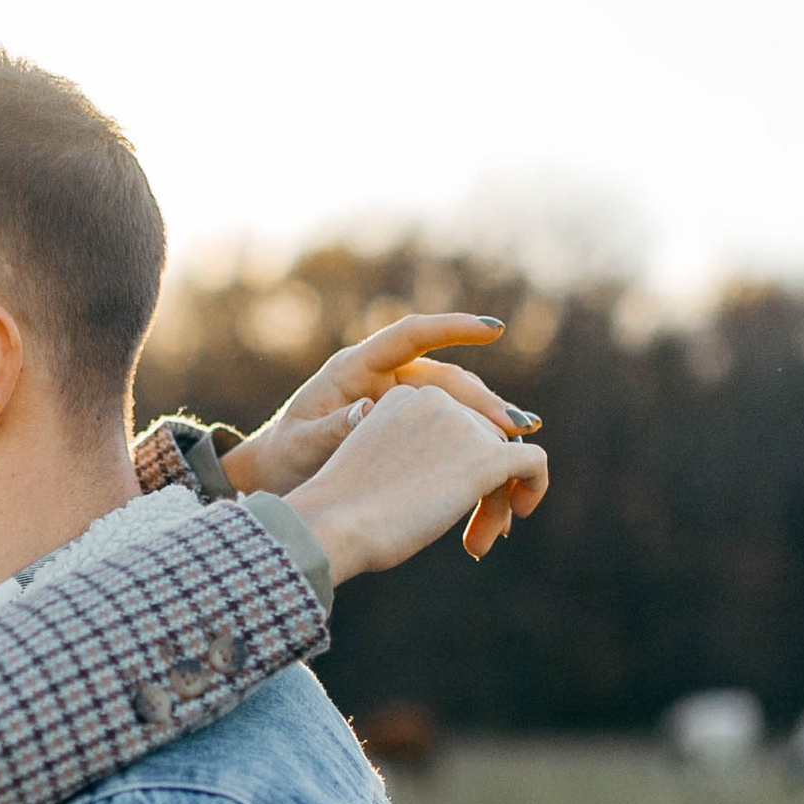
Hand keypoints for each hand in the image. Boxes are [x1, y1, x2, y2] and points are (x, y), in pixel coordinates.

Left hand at [219, 312, 538, 498]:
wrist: (280, 475)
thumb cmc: (286, 457)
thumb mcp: (302, 446)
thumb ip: (332, 430)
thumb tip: (366, 411)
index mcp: (355, 368)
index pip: (410, 335)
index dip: (451, 328)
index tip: (493, 330)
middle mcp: (385, 378)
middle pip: (445, 379)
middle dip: (484, 400)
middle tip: (518, 426)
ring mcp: (400, 402)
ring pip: (455, 405)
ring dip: (488, 423)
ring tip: (523, 440)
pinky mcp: (408, 428)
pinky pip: (449, 428)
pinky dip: (473, 444)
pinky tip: (502, 462)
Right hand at [285, 381, 548, 583]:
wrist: (334, 523)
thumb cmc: (340, 515)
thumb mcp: (377, 471)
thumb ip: (413, 461)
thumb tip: (443, 484)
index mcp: (403, 397)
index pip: (453, 424)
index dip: (458, 465)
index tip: (441, 506)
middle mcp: (436, 400)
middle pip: (481, 440)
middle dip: (482, 487)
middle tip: (470, 539)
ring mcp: (461, 425)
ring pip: (503, 458)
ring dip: (497, 502)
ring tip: (477, 543)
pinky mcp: (485, 456)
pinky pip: (532, 461)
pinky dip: (536, 484)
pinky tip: (522, 509)